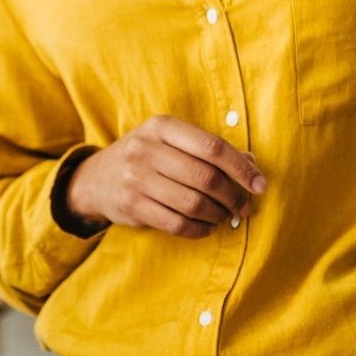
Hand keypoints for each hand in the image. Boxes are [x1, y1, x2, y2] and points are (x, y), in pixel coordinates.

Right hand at [64, 116, 264, 239]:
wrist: (96, 179)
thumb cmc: (145, 157)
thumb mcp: (169, 141)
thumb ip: (207, 150)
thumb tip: (251, 164)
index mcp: (161, 126)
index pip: (212, 147)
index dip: (241, 168)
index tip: (260, 185)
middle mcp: (146, 149)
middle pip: (205, 177)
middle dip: (233, 196)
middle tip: (244, 207)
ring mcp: (136, 178)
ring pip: (193, 203)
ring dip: (217, 214)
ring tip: (225, 216)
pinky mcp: (132, 206)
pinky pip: (176, 224)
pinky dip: (199, 229)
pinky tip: (207, 227)